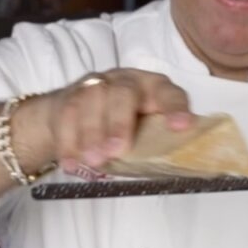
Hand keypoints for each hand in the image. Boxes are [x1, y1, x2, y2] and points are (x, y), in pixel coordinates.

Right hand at [38, 68, 193, 174]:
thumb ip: (157, 146)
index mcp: (154, 89)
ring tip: (93, 161)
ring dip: (91, 133)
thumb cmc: (125, 130)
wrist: (80, 119)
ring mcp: (96, 86)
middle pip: (123, 92)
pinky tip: (72, 164)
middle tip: (116, 151)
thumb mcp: (145, 136)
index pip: (169, 93)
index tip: (180, 126)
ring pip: (91, 99)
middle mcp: (126, 81)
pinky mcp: (69, 96)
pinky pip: (66, 114)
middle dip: (119, 123)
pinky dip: (68, 142)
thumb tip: (176, 166)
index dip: (175, 107)